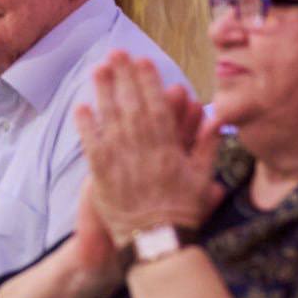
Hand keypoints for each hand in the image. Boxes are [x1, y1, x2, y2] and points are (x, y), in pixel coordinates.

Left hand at [73, 52, 222, 248]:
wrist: (156, 244)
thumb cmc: (182, 211)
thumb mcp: (203, 178)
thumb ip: (208, 145)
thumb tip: (216, 115)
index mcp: (168, 149)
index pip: (157, 107)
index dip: (150, 82)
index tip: (144, 61)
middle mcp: (142, 151)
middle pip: (131, 106)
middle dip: (123, 77)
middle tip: (116, 53)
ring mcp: (119, 162)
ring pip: (110, 120)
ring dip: (103, 92)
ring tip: (98, 68)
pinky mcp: (100, 175)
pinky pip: (91, 145)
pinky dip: (86, 126)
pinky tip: (81, 107)